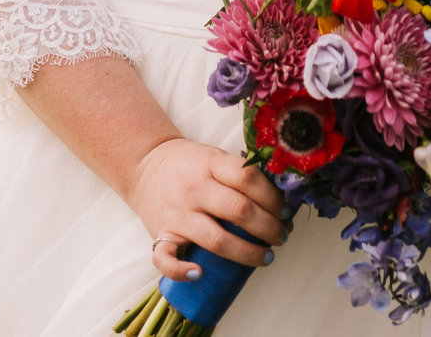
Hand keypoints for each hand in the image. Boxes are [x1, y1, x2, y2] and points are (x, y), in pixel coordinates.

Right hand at [123, 136, 288, 281]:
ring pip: (216, 239)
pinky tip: (200, 274)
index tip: (286, 211)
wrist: (144, 163)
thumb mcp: (215, 157)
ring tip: (266, 257)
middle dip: (269, 228)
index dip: (274, 198)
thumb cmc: (190, 164)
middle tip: (282, 236)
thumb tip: (281, 199)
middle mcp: (195, 189)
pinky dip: (181, 270)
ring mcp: (177, 214)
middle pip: (240, 211)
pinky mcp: (160, 233)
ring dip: (247, 253)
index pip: (249, 179)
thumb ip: (240, 173)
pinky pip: (165, 258)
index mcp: (211, 165)